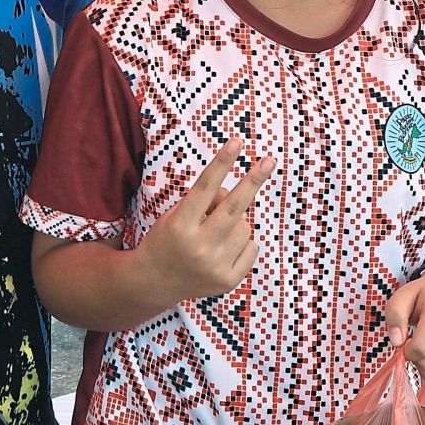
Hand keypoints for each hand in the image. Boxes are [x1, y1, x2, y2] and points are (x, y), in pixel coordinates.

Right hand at [133, 139, 273, 310]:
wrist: (154, 282)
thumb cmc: (166, 240)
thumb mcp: (174, 214)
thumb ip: (203, 202)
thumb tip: (230, 191)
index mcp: (181, 225)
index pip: (205, 187)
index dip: (222, 162)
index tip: (237, 142)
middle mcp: (199, 246)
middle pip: (234, 207)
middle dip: (254, 180)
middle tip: (270, 161)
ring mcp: (215, 266)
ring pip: (245, 227)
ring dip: (237, 221)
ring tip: (217, 231)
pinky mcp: (227, 281)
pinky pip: (251, 248)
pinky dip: (243, 242)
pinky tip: (224, 248)